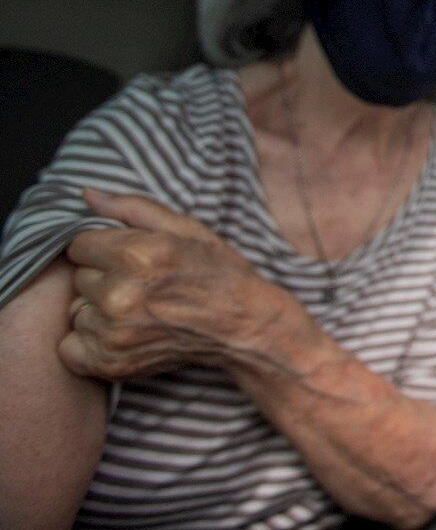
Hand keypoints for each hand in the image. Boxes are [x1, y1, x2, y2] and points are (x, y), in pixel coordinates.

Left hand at [60, 190, 291, 380]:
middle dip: (103, 279)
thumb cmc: (217, 273)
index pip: (79, 245)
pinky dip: (90, 343)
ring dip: (98, 311)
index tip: (131, 259)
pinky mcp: (111, 362)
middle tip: (141, 285)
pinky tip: (124, 334)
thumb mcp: (186, 228)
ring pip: (77, 311)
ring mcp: (114, 333)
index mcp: (136, 255)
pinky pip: (71, 348)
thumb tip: (86, 194)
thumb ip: (132, 208)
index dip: (105, 249)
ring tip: (137, 311)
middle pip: (78, 278)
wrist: (243, 325)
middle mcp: (120, 295)